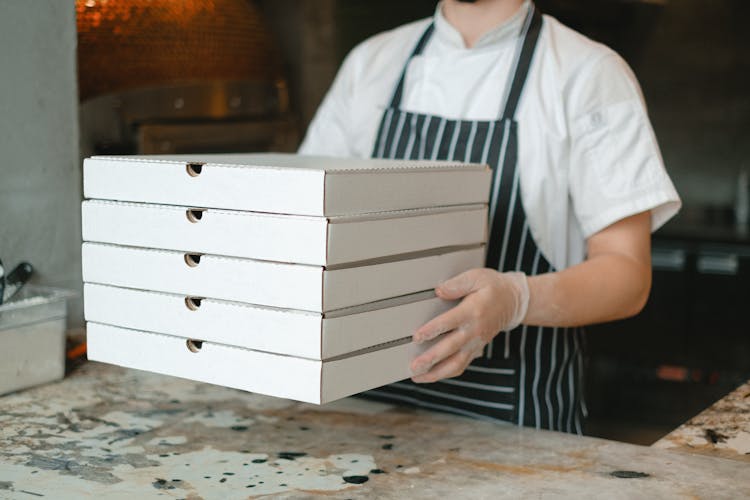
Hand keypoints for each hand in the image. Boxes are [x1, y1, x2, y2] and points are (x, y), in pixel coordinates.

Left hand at [410, 269, 528, 382]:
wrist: (512, 302)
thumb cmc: (493, 288)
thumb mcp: (477, 277)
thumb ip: (457, 283)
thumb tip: (440, 290)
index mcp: (473, 311)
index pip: (450, 322)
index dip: (433, 330)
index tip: (417, 337)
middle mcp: (474, 331)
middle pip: (451, 348)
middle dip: (432, 358)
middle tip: (415, 365)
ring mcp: (475, 343)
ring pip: (456, 363)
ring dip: (436, 372)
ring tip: (418, 376)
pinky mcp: (475, 350)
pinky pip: (460, 366)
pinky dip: (445, 374)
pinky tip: (429, 376)